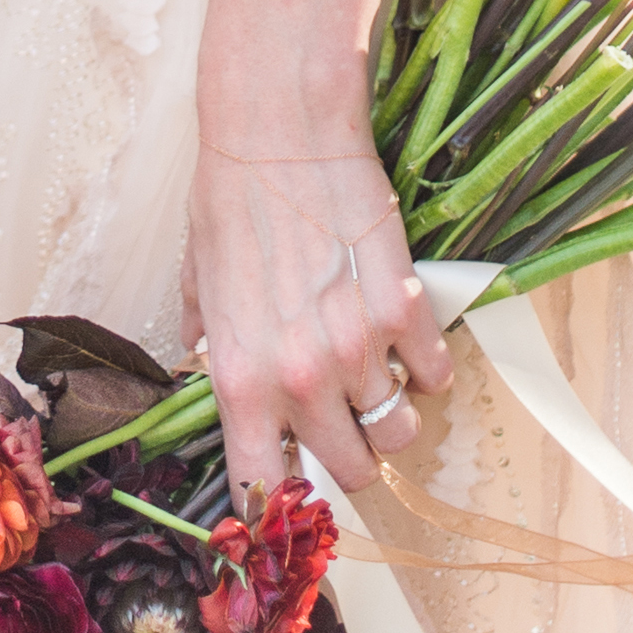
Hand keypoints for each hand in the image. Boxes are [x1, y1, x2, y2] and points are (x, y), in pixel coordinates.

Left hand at [181, 128, 452, 499]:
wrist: (280, 132)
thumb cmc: (230, 197)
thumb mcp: (198, 277)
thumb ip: (206, 337)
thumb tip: (203, 367)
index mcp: (238, 378)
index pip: (262, 485)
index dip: (279, 500)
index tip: (289, 495)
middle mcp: (299, 379)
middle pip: (350, 473)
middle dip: (350, 456)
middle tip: (345, 423)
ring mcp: (357, 349)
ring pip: (399, 433)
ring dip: (392, 414)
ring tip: (378, 377)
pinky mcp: (404, 313)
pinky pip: (434, 378)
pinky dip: (426, 368)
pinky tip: (405, 337)